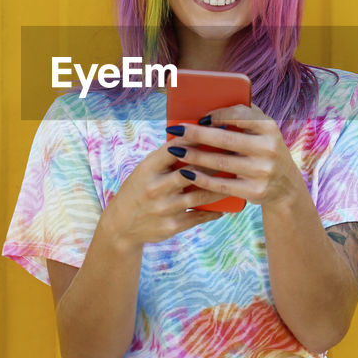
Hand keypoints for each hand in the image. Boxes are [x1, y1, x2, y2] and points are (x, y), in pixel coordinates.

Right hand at [99, 141, 230, 249]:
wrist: (121, 226)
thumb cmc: (138, 191)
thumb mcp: (144, 171)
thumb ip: (166, 159)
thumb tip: (195, 138)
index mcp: (147, 169)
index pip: (174, 149)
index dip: (196, 139)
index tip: (215, 131)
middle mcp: (155, 188)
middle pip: (192, 171)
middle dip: (214, 162)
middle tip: (234, 153)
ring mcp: (164, 208)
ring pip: (201, 194)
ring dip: (221, 186)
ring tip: (236, 178)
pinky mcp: (172, 226)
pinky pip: (199, 216)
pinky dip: (214, 211)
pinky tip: (226, 205)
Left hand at [166, 103, 307, 208]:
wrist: (287, 188)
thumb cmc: (265, 151)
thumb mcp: (264, 131)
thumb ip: (245, 116)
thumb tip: (209, 103)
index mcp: (269, 127)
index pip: (241, 115)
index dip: (218, 115)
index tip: (199, 117)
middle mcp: (269, 148)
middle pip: (226, 139)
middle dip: (196, 135)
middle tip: (175, 131)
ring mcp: (263, 171)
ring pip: (221, 163)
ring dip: (194, 157)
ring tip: (175, 151)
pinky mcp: (255, 191)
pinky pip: (222, 185)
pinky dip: (202, 179)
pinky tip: (187, 174)